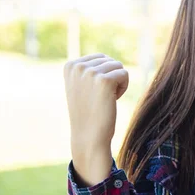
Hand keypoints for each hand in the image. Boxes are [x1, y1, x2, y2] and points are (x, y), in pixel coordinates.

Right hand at [64, 53, 128, 185]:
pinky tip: (112, 100)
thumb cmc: (88, 112)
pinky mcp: (104, 80)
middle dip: (111, 78)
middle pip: (110, 61)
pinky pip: (124, 74)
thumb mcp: (81, 86)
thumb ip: (87, 70)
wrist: (88, 136)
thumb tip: (103, 58)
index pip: (100, 58)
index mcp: (70, 65)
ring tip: (105, 99)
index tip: (92, 92)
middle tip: (100, 97)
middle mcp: (78, 66)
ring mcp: (90, 72)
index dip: (102, 75)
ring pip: (118, 67)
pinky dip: (123, 88)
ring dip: (117, 83)